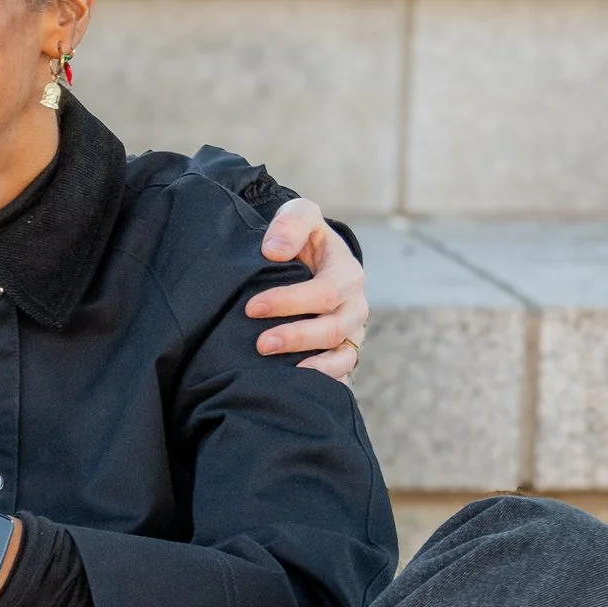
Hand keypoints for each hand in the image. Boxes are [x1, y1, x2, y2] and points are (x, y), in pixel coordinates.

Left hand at [248, 200, 368, 379]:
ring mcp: (351, 332)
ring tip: (276, 372)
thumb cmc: (300, 238)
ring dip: (311, 367)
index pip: (325, 292)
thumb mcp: (299, 216)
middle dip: (296, 337)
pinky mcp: (343, 352)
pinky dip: (324, 383)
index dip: (289, 302)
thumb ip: (291, 224)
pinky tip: (298, 390)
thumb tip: (274, 251)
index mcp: (346, 272)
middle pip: (334, 328)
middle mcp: (354, 305)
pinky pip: (341, 374)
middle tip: (260, 345)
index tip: (252, 308)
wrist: (307, 259)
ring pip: (341, 356)